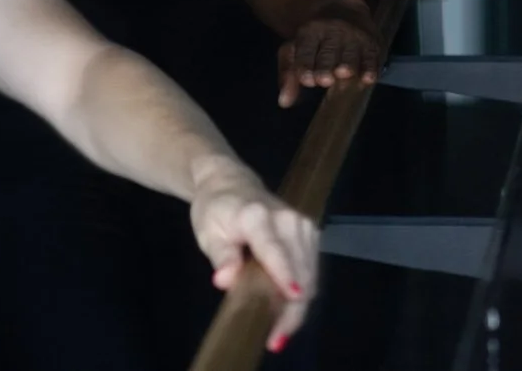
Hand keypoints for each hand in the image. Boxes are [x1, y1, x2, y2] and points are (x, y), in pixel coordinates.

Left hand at [190, 158, 316, 352]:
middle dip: (293, 307)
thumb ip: (221, 256)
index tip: (294, 297)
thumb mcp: (208, 233)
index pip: (275, 250)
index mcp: (258, 218)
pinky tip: (288, 311)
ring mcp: (304, 225)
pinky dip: (303, 291)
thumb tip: (225, 280)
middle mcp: (288, 219)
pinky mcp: (311, 232)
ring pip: (311, 271)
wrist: (232, 183)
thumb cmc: (216, 210)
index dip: (285, 274)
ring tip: (280, 332)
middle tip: (276, 339)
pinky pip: (312, 267)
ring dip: (300, 305)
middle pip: (299, 267)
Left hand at [275, 0, 382, 107]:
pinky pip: (372, 56)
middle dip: (327, 65)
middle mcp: (333, 31)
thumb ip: (288, 75)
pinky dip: (370, 67)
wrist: (342, 9)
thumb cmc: (314, 38)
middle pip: (329, 52)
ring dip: (348, 65)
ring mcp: (354, 35)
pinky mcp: (372, 41)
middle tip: (325, 80)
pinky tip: (368, 78)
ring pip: (351, 54)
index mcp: (310, 32)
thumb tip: (284, 102)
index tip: (307, 81)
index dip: (306, 65)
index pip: (306, 50)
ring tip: (345, 75)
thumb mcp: (295, 49)